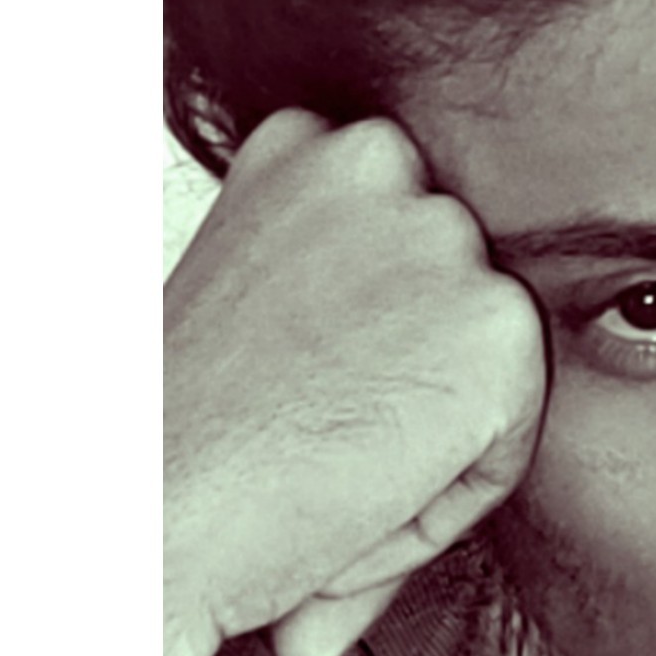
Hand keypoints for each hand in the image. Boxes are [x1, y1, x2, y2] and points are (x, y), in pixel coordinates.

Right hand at [164, 109, 545, 655]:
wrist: (143, 511)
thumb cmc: (180, 435)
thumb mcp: (249, 296)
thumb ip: (330, 267)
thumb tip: (394, 309)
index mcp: (307, 144)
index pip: (402, 247)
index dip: (357, 341)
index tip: (290, 383)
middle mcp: (378, 158)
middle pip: (453, 296)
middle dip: (403, 375)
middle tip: (308, 430)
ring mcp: (445, 237)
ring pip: (485, 365)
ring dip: (427, 430)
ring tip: (326, 461)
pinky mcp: (498, 327)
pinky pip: (512, 436)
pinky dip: (453, 490)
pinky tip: (361, 490)